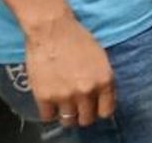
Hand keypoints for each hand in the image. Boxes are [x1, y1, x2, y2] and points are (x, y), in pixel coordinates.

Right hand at [23, 13, 114, 127]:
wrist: (51, 29)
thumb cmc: (77, 38)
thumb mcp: (100, 59)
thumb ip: (102, 80)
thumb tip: (101, 97)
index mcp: (105, 81)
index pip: (106, 111)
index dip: (100, 110)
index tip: (95, 107)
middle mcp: (87, 91)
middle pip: (87, 119)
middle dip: (83, 113)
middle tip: (78, 106)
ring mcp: (65, 96)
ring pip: (68, 121)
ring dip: (67, 114)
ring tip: (64, 104)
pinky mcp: (44, 97)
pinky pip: (48, 116)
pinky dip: (49, 111)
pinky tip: (50, 101)